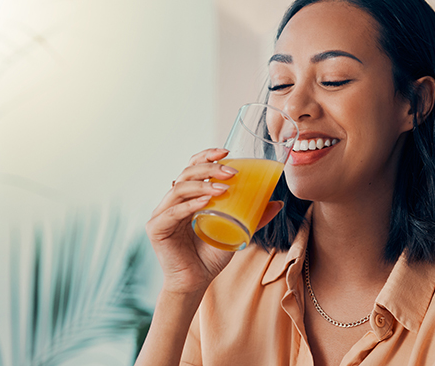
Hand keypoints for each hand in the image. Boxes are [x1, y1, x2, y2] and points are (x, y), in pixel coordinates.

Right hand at [145, 148, 282, 293]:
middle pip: (186, 173)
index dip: (207, 156)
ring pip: (179, 188)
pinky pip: (173, 212)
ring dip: (202, 184)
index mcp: (187, 196)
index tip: (227, 152)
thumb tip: (278, 203)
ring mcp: (162, 214)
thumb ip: (254, 218)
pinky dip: (190, 205)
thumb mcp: (237, 231)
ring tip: (224, 188)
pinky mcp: (156, 228)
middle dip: (209, 168)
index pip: (193, 167)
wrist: (196, 282)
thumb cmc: (212, 255)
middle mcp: (172, 201)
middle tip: (232, 173)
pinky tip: (206, 201)